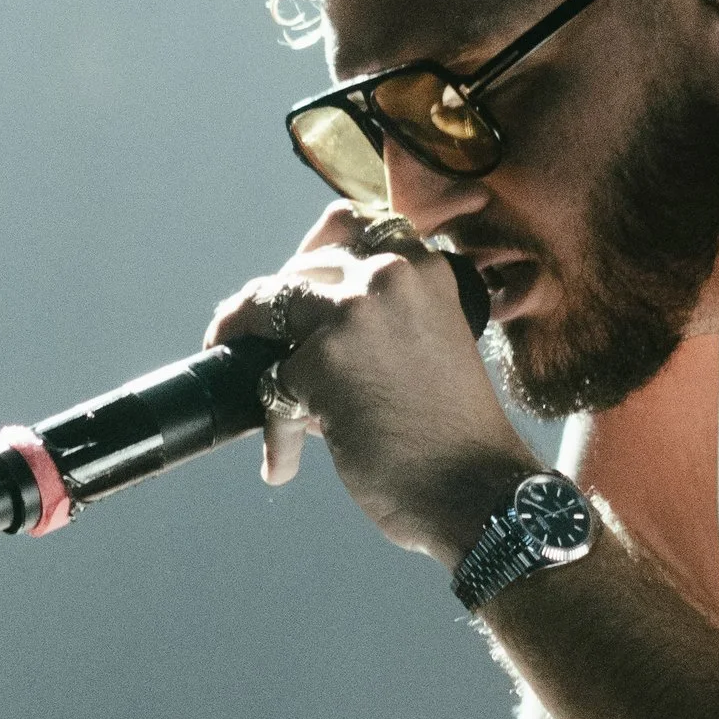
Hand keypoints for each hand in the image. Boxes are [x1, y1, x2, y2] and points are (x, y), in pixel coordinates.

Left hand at [207, 209, 534, 561]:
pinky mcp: (321, 361)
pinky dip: (275, 430)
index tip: (296, 290)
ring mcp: (353, 313)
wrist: (475, 490)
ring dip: (243, 341)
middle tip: (255, 343)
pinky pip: (268, 384)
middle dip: (272, 307)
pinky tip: (284, 465)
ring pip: (267, 307)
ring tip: (244, 377)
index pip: (348, 228)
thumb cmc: (452, 431)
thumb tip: (305, 302)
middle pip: (300, 269)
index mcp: (424, 268)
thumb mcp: (428, 342)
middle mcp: (389, 276)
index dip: (311, 258)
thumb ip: (379, 311)